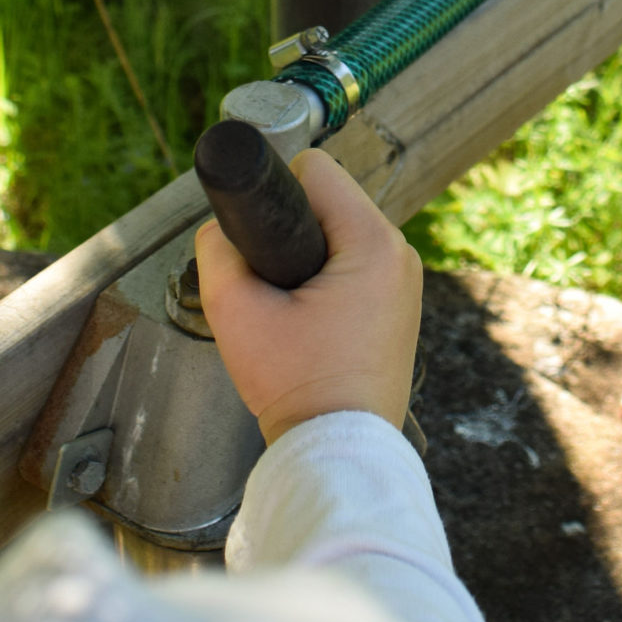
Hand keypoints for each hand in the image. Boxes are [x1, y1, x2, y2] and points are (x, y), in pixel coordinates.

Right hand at [198, 151, 420, 443]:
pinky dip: (325, 279)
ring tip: (286, 306)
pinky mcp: (398, 307)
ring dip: (306, 256)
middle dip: (289, 231)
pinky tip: (306, 318)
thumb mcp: (235, 311)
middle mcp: (399, 254)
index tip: (255, 235)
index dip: (273, 194)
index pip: (316, 171)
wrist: (338, 450)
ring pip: (340, 234)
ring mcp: (404, 282)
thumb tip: (219, 230)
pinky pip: (354, 266)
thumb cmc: (297, 386)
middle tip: (269, 283)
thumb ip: (216, 252)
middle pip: (329, 201)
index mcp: (372, 243)